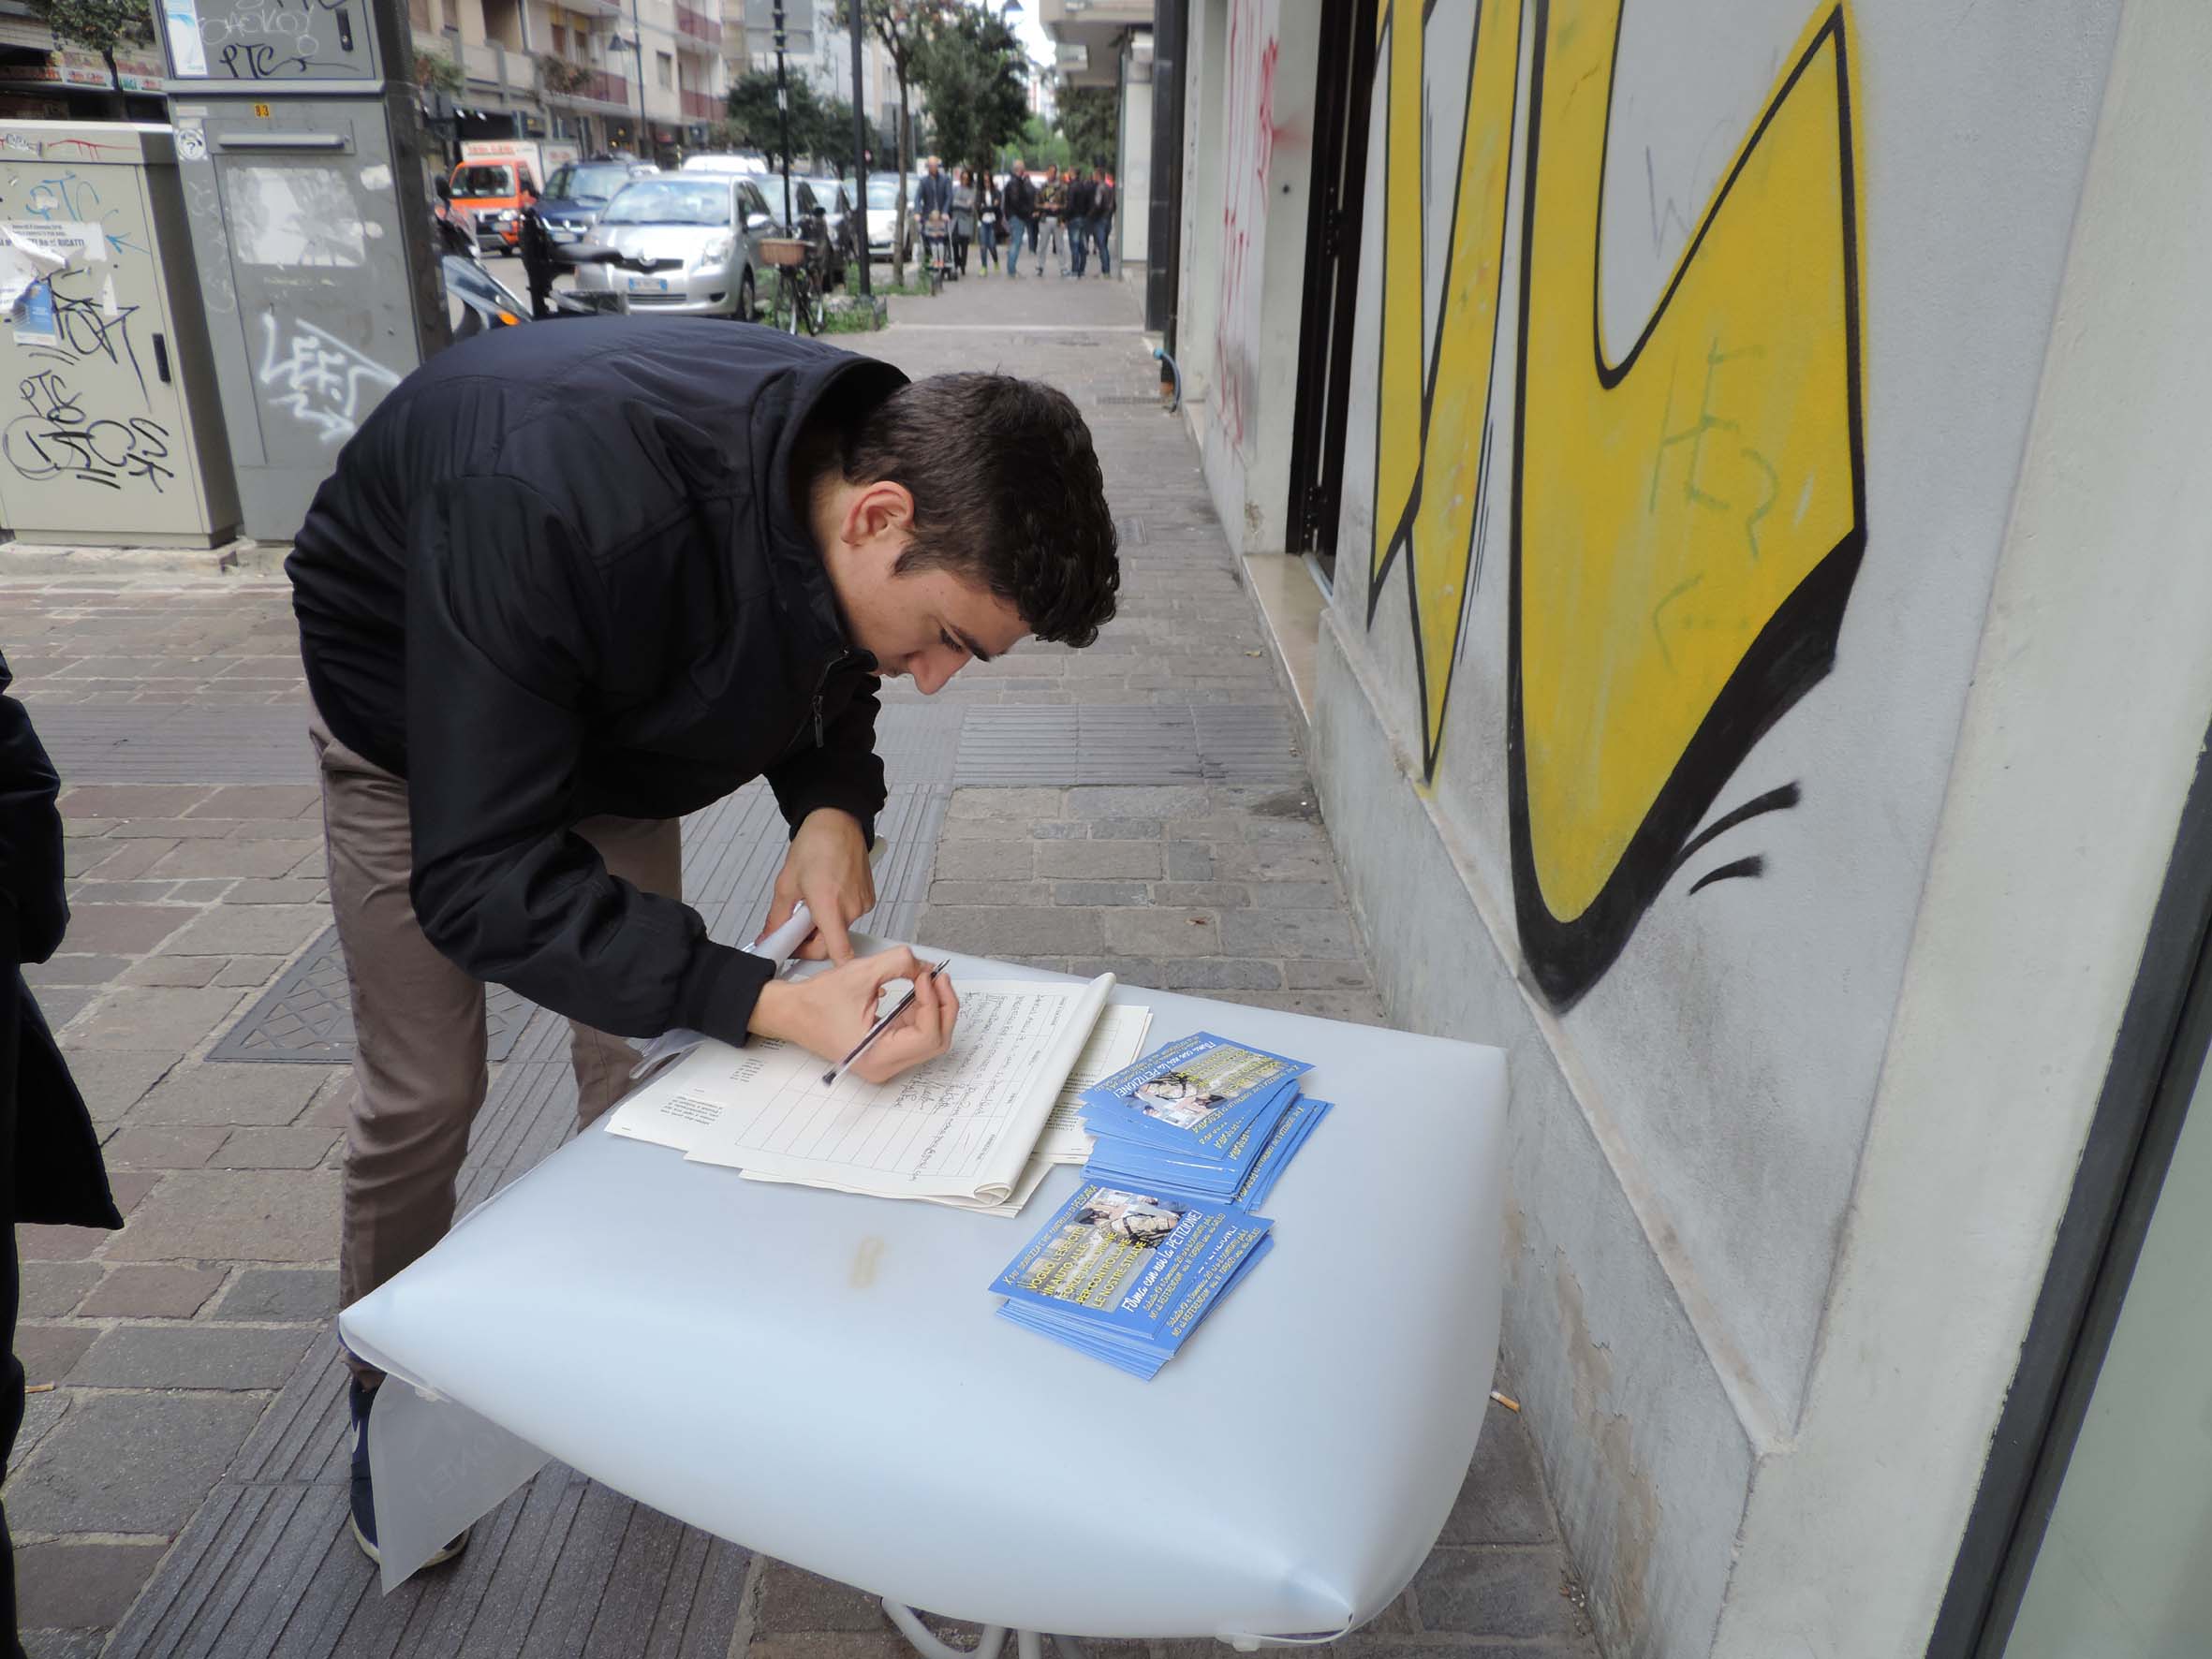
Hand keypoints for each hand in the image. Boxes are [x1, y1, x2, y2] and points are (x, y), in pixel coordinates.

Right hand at [749, 948, 959, 1083]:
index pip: (927, 1035)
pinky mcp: (885, 1051)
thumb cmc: (817, 1001)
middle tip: (938, 977)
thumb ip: (900, 964)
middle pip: (936, 1041)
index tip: (924, 976)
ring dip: (935, 1008)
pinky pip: (916, 1035)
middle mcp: (884, 1067)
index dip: (933, 1002)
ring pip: (930, 1039)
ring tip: (929, 979)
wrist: (791, 1012)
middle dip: (942, 1006)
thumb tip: (927, 967)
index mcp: (878, 1056)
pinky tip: (919, 990)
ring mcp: (886, 1061)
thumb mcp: (862, 973)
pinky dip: (922, 1012)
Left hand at [761, 808, 873, 962]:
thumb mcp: (786, 884)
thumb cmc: (815, 846)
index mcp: (830, 906)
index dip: (818, 960)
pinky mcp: (868, 899)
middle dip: (810, 941)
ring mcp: (862, 904)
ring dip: (822, 926)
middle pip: (832, 944)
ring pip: (839, 930)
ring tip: (810, 904)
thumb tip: (769, 937)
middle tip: (794, 928)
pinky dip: (835, 914)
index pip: (838, 953)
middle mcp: (851, 909)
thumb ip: (777, 918)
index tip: (797, 956)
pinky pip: (849, 916)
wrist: (837, 823)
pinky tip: (826, 896)